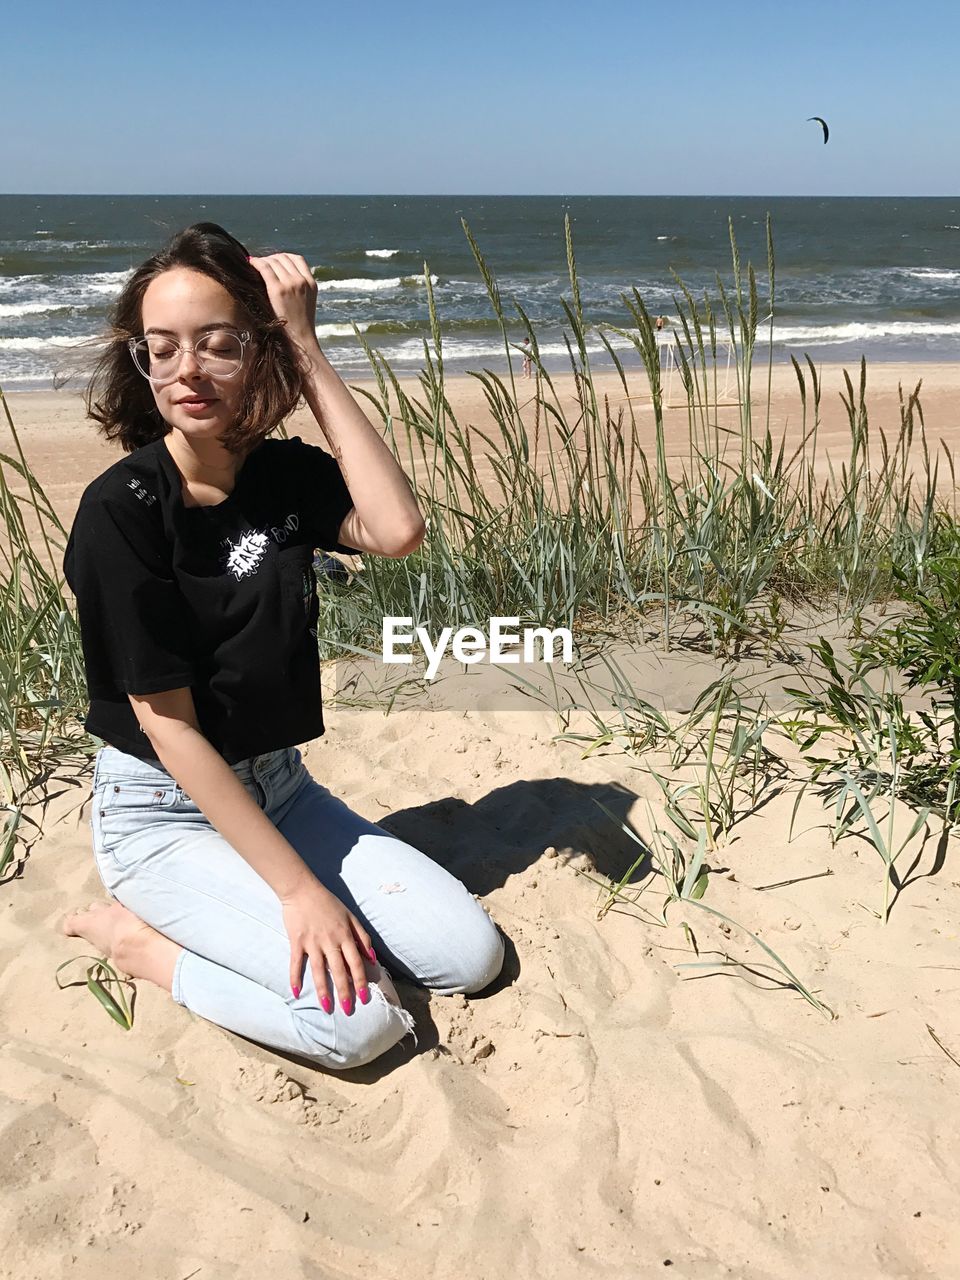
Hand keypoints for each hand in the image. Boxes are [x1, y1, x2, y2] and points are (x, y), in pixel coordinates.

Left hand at [248, 251, 320, 365]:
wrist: (300, 339)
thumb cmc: (299, 326)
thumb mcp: (306, 303)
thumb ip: (299, 288)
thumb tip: (281, 278)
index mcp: (311, 283)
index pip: (297, 259)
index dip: (283, 257)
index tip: (274, 262)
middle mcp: (302, 281)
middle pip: (284, 258)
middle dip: (271, 259)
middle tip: (261, 264)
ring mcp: (291, 284)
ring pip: (274, 261)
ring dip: (263, 261)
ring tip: (254, 265)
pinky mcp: (278, 290)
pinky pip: (265, 268)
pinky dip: (257, 262)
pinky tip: (250, 263)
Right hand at [280, 873, 375, 1012]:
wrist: (302, 889)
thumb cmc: (328, 902)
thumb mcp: (351, 916)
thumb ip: (362, 937)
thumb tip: (372, 958)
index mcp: (345, 936)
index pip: (356, 963)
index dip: (361, 981)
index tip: (364, 998)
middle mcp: (330, 941)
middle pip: (340, 971)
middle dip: (345, 992)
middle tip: (348, 1010)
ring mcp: (312, 942)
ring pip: (320, 971)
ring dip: (324, 990)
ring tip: (327, 1008)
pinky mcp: (297, 941)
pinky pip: (296, 963)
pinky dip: (295, 978)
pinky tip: (296, 993)